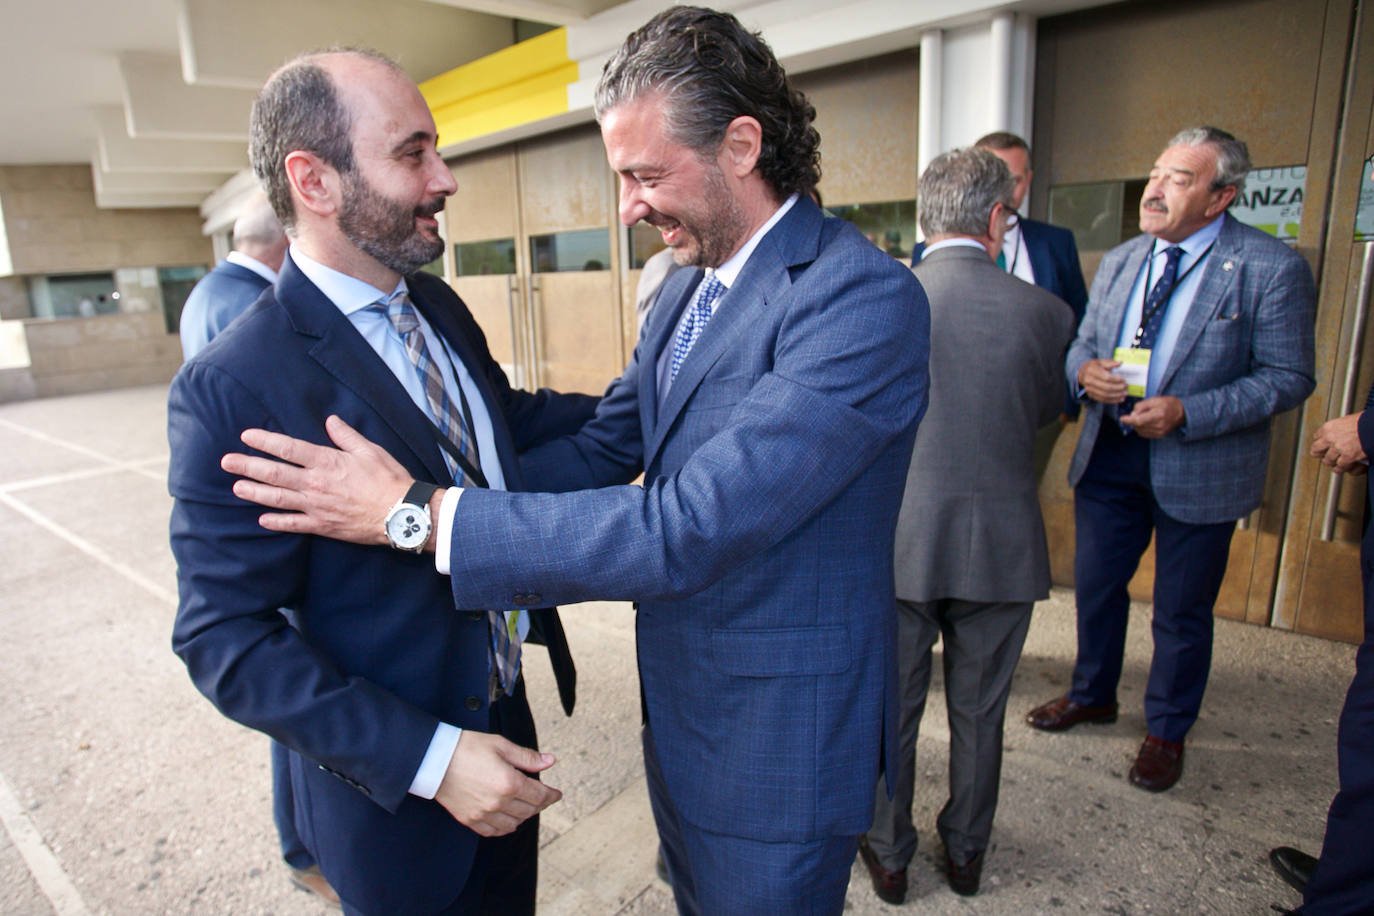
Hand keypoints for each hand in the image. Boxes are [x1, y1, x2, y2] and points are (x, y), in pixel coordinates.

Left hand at [221, 415, 418, 544]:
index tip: (246, 436)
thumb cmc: (389, 479)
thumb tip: (330, 421)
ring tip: (236, 487)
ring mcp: (316, 506)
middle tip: (225, 461)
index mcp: (327, 461)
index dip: (264, 441)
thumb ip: (346, 436)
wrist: (401, 514)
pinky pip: (293, 524)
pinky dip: (275, 522)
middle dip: (247, 466)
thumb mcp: (370, 450)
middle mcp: (315, 483)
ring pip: (276, 498)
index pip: (287, 448)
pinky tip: (261, 519)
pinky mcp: (322, 525)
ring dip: (254, 492)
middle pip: (273, 473)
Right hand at [435, 731, 560, 836]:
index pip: (540, 796)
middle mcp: (498, 802)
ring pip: (514, 823)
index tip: (556, 794)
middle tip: (542, 797)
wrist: (434, 759)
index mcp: (509, 782)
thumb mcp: (501, 745)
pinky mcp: (469, 819)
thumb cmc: (467, 748)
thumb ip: (527, 757)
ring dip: (524, 816)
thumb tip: (550, 761)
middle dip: (539, 804)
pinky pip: (494, 832)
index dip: (551, 796)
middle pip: (529, 811)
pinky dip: (505, 827)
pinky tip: (508, 820)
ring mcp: (483, 814)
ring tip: (525, 806)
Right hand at [1078, 358, 1128, 403]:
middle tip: (1126, 386)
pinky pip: (1102, 400)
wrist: (1082, 373)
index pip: (1106, 377)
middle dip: (1118, 388)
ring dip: (1117, 395)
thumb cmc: (1093, 366)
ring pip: (1105, 395)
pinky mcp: (1091, 395)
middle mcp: (1089, 380)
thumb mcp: (1100, 361)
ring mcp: (1089, 389)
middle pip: (1106, 387)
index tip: (1124, 380)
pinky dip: (1112, 401)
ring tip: (1125, 394)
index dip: (1117, 380)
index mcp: (1092, 370)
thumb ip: (1110, 362)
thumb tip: (1121, 362)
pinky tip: (1120, 399)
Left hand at [1119, 396, 1184, 438]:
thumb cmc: (1168, 404)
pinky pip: (1144, 433)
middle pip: (1138, 426)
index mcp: (1158, 415)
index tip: (1122, 418)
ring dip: (1137, 424)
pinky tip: (1146, 422)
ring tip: (1144, 416)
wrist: (1181, 412)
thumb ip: (1141, 406)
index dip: (1128, 420)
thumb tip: (1132, 414)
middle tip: (1138, 413)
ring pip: (1140, 430)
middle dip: (1133, 420)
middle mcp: (1159, 425)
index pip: (1139, 420)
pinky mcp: (1159, 435)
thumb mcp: (1154, 400)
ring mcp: (1160, 432)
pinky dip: (1141, 428)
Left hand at [1311, 411, 1367, 474]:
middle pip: (1316, 450)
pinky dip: (1341, 468)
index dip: (1320, 442)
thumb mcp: (1347, 420)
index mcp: (1328, 427)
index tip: (1322, 444)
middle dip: (1320, 453)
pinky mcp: (1348, 457)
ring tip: (1333, 462)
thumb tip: (1339, 431)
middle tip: (1323, 455)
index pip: (1316, 437)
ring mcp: (1338, 448)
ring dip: (1331, 462)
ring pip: (1328, 460)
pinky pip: (1340, 466)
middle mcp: (1330, 438)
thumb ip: (1339, 428)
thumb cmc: (1364, 421)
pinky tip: (1340, 468)